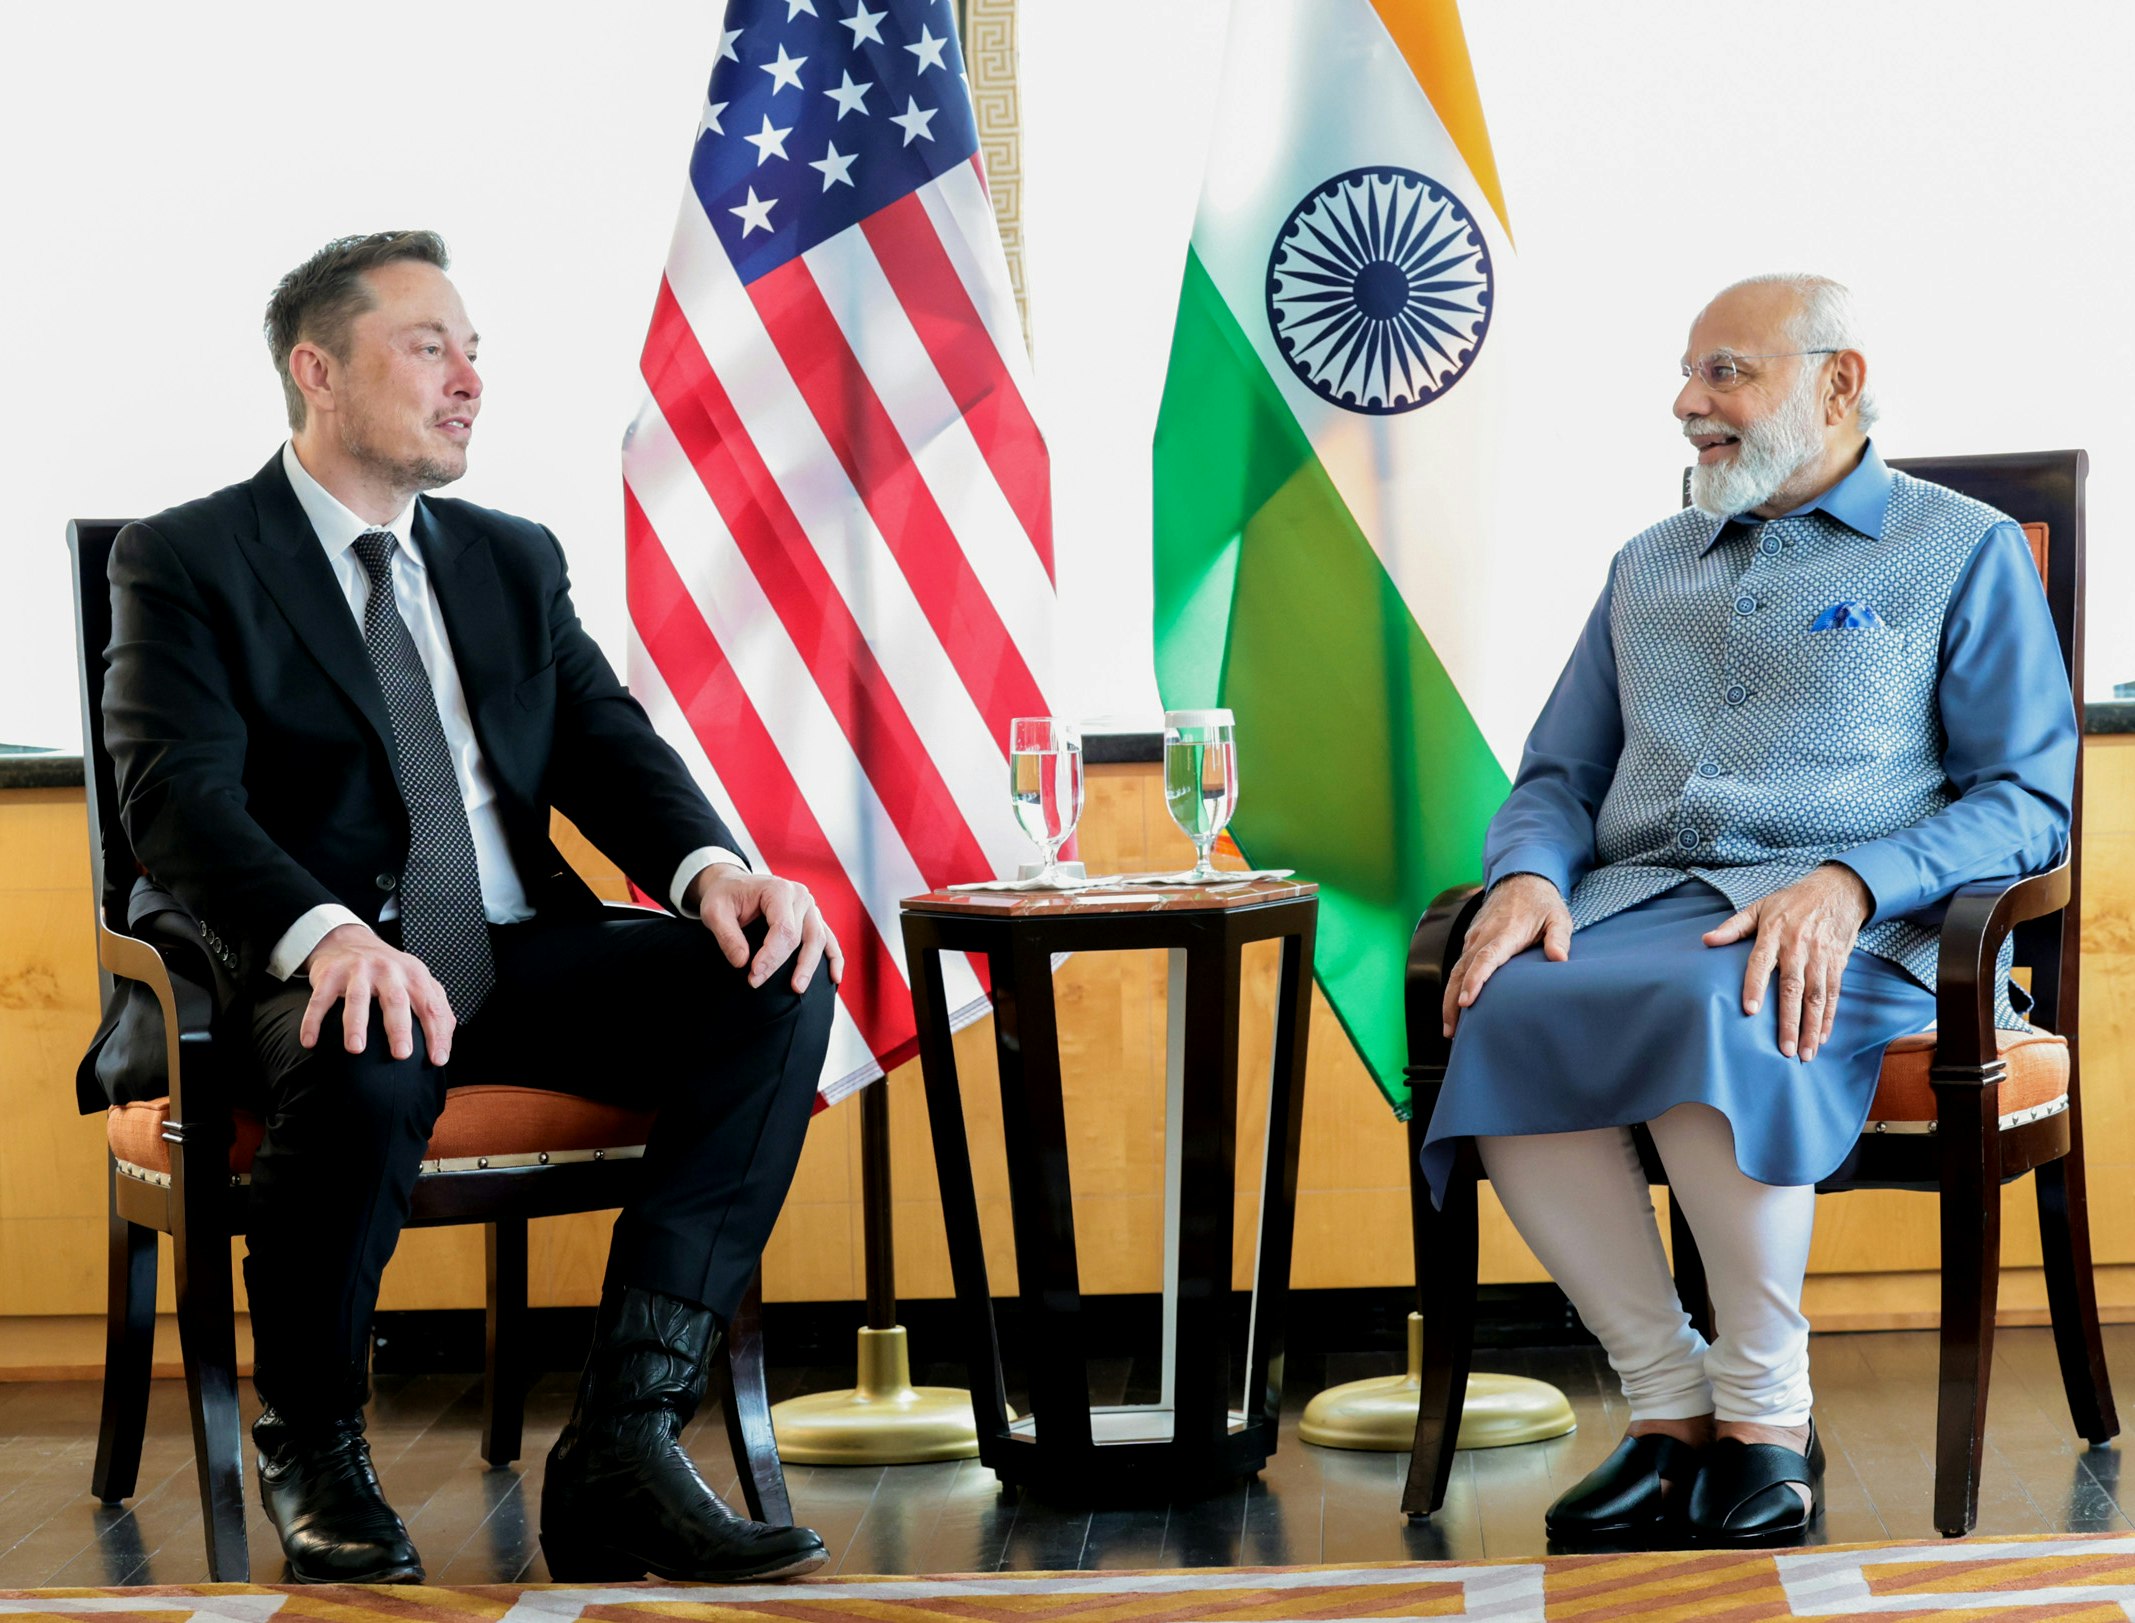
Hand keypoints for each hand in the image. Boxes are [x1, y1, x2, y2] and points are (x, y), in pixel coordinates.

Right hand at [298, 923, 455, 1064]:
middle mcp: (388, 970)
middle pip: (396, 1000)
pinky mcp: (330, 973)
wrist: (349, 940)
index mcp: (414, 974)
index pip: (431, 1006)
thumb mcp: (416, 980)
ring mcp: (358, 970)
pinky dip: (313, 1020)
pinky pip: (320, 999)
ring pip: (357, 999)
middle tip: (402, 1054)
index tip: (437, 1059)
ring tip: (356, 1049)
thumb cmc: (388, 970)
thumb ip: (435, 1006)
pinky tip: (310, 1041)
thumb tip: (445, 1042)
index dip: (437, 1033)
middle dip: (399, 1029)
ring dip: (356, 1025)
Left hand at [688, 865, 843, 992]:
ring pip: (818, 940)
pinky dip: (834, 958)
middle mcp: (800, 896)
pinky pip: (829, 939)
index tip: (752, 974)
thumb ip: (727, 936)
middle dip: (781, 964)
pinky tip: (835, 979)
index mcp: (778, 890)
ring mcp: (810, 907)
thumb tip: (742, 962)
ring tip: (797, 988)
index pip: (783, 928)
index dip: (770, 955)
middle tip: (757, 982)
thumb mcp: (714, 912)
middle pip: (801, 937)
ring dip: (810, 967)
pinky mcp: (812, 918)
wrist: (732, 885)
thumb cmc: (725, 896)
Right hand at [1442, 873, 1571, 1037]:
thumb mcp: (1558, 917)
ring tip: (1449, 1027)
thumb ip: (1558, 938)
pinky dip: (1454, 985)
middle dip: (1452, 1002)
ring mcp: (1474, 937)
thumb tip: (1559, 959)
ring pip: (1456, 969)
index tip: (1466, 1003)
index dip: (1475, 981)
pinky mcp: (1471, 939)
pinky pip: (1458, 964)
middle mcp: (1484, 935)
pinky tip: (1454, 1005)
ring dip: (1449, 998)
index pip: (1486, 958)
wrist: (1520, 878)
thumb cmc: (1542, 903)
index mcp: (1506, 932)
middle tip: (1451, 1031)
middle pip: (1461, 970)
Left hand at [1702, 863, 1872, 1061]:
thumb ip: (1734, 926)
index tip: (1749, 1010)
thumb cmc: (1792, 901)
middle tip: (1785, 1050)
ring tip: (1805, 1054)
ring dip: (1812, 1027)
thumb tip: (1706, 940)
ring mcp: (1820, 957)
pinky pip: (1833, 993)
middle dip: (1790, 1021)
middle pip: (1793, 988)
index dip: (1755, 986)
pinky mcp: (1837, 963)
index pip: (1761, 962)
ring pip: (1816, 997)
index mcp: (1775, 933)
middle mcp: (1799, 947)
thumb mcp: (1761, 906)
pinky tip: (1822, 1037)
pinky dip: (1829, 1017)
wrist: (1838, 890)